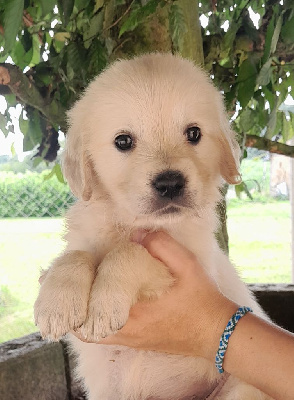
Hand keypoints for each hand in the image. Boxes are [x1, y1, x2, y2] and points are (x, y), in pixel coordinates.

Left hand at [76, 231, 236, 360]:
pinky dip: (95, 323)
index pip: (93, 308)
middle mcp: (128, 332)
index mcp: (136, 313)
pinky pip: (105, 337)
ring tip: (82, 291)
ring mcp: (131, 341)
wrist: (217, 332)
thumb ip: (162, 246)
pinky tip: (100, 304)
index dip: (77, 292)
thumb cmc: (202, 299)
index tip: (74, 273)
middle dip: (73, 305)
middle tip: (70, 281)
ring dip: (82, 314)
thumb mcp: (187, 266)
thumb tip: (137, 233)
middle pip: (84, 326)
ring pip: (92, 335)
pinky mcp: (136, 343)